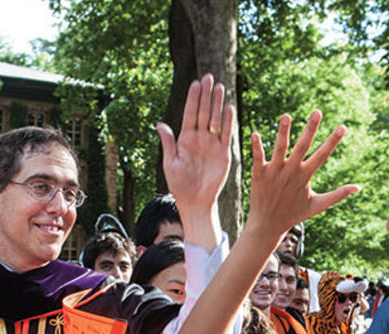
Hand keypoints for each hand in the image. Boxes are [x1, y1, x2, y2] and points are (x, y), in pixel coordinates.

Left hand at [156, 74, 232, 248]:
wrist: (195, 200)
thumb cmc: (179, 184)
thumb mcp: (170, 163)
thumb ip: (168, 143)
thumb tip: (160, 124)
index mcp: (184, 139)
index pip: (190, 114)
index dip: (193, 99)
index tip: (196, 83)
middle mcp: (199, 138)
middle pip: (203, 112)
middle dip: (206, 95)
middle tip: (209, 77)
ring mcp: (212, 144)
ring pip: (215, 119)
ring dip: (217, 103)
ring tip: (220, 86)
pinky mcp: (223, 152)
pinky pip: (226, 134)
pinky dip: (227, 122)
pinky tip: (228, 108)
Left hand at [246, 110, 359, 236]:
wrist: (267, 224)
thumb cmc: (293, 214)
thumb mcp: (317, 205)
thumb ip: (337, 195)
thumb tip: (358, 187)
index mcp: (305, 177)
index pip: (322, 156)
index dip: (333, 141)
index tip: (342, 127)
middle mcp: (290, 172)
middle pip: (302, 147)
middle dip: (310, 129)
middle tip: (317, 111)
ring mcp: (273, 172)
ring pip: (279, 148)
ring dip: (282, 132)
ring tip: (286, 115)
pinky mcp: (258, 174)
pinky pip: (257, 157)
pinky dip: (256, 146)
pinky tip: (254, 133)